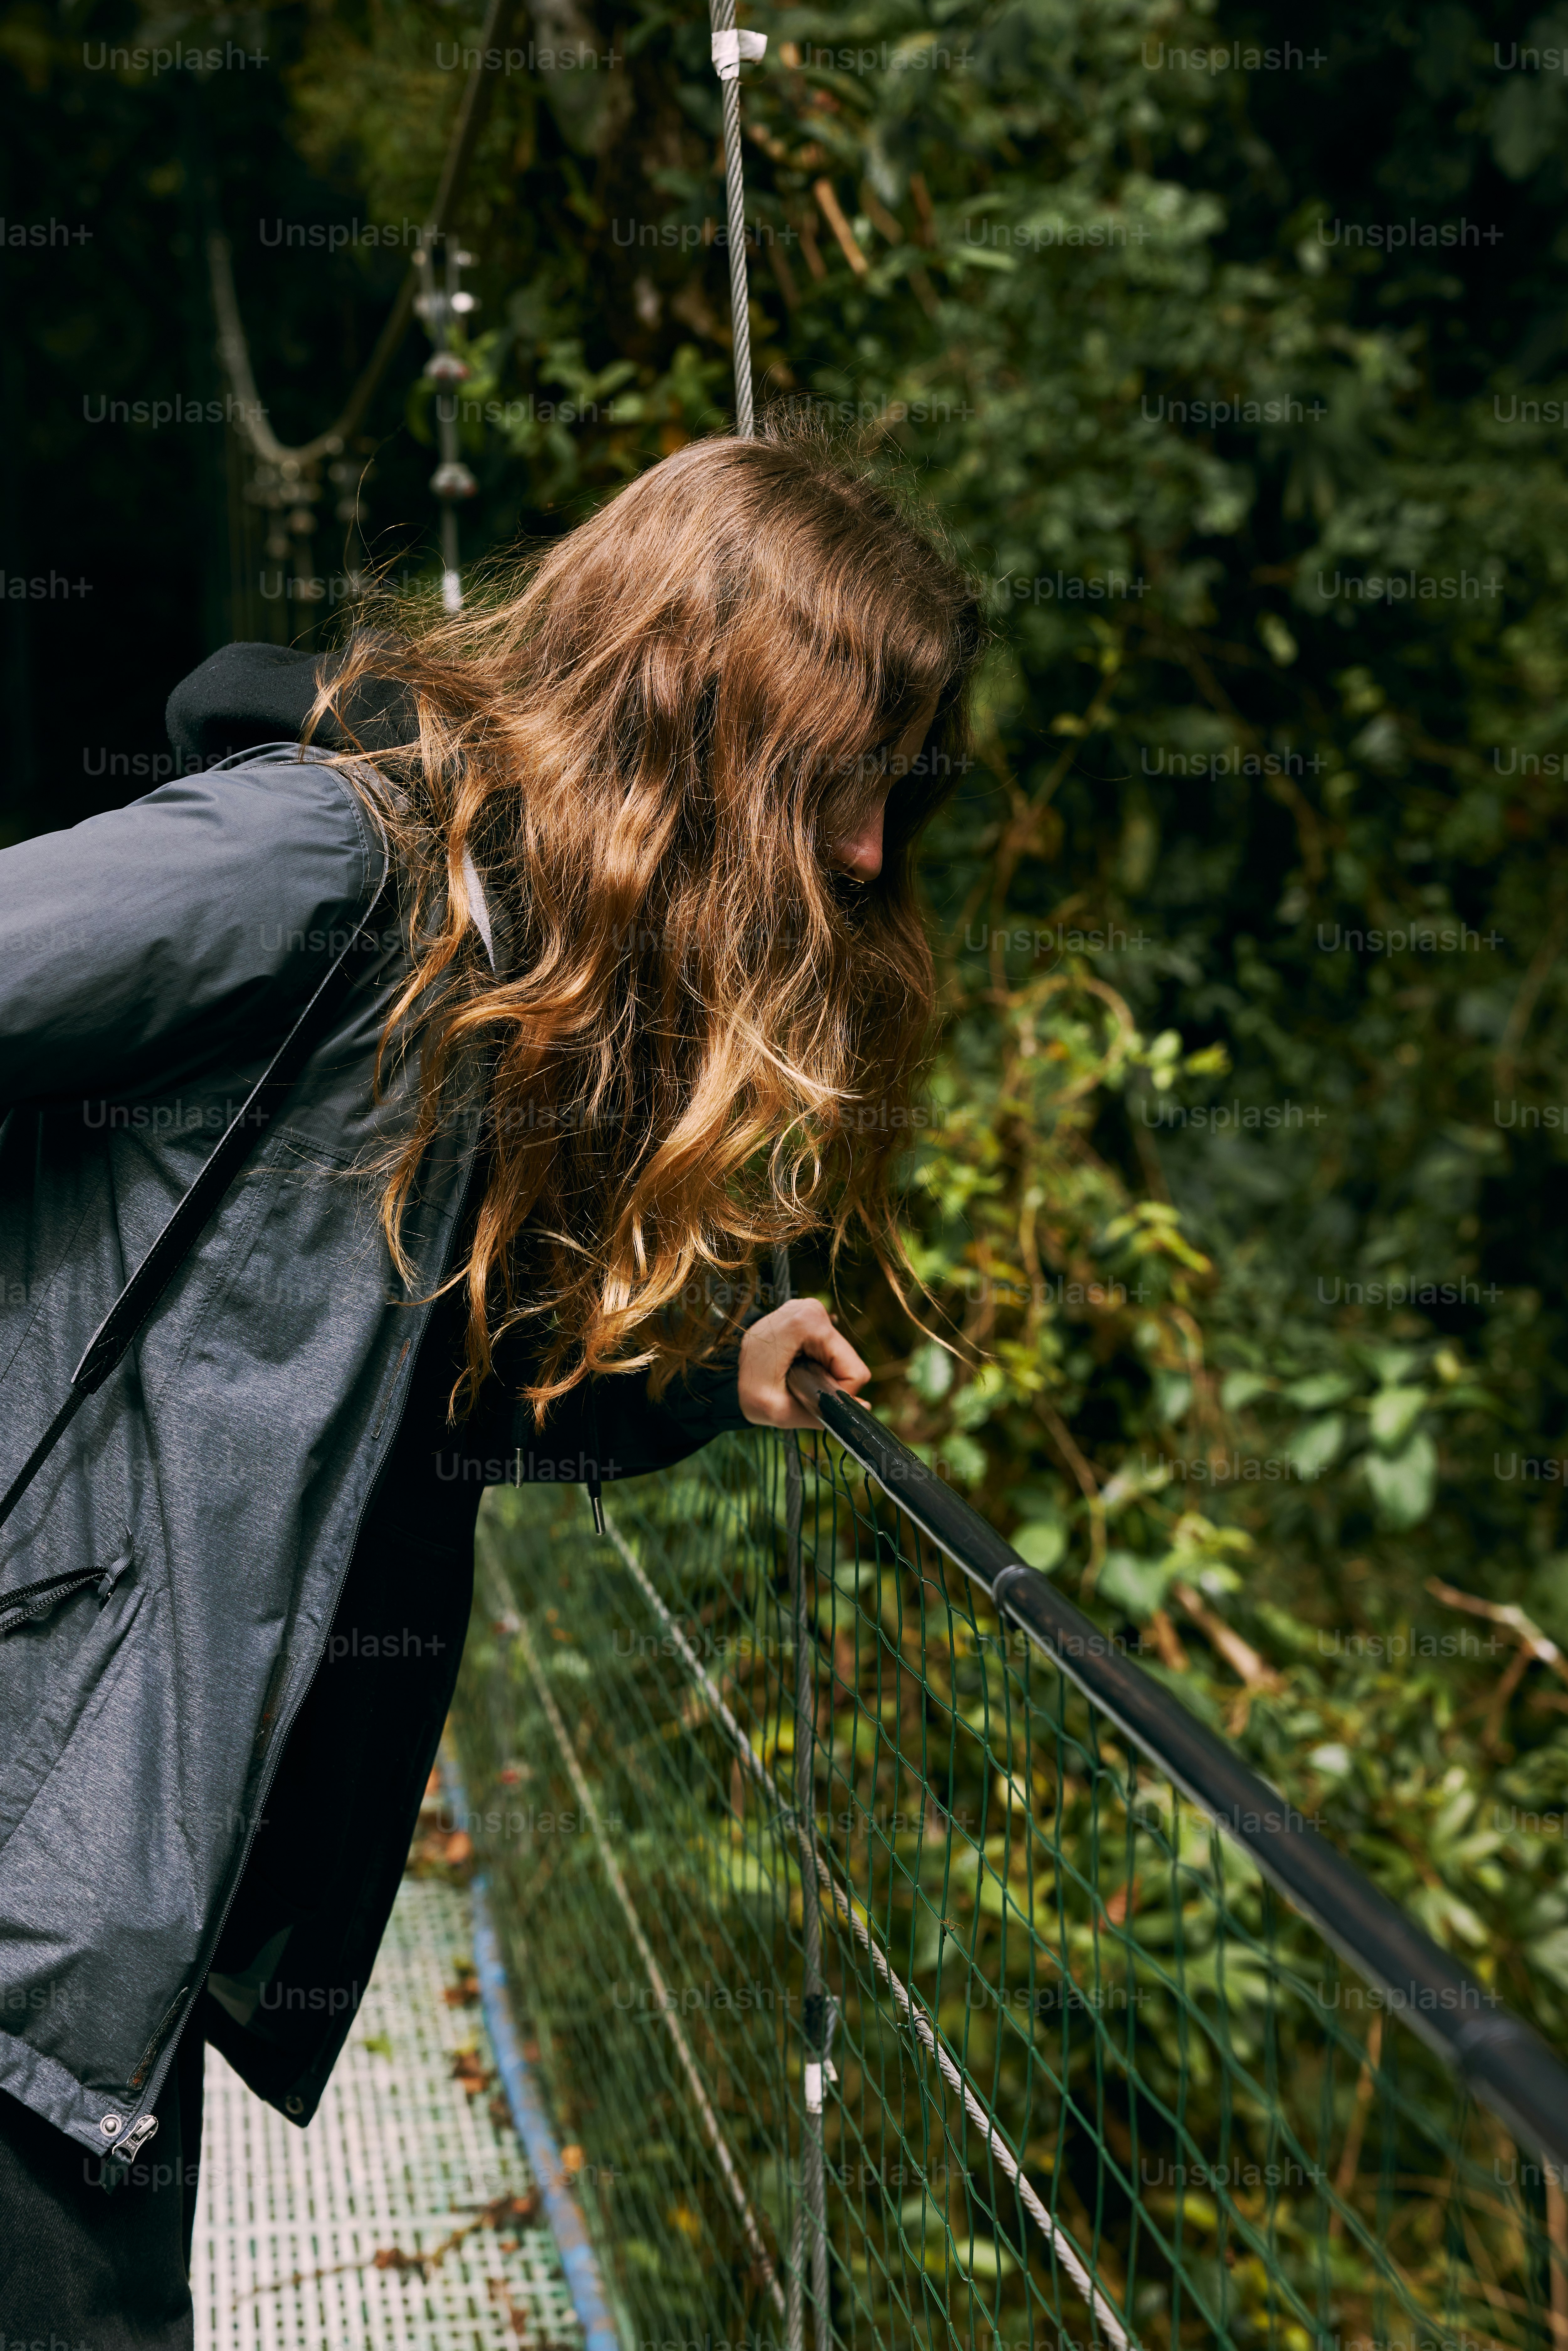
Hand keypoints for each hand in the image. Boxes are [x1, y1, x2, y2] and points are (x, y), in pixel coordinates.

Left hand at [738, 1299, 870, 1429]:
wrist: (722, 1373)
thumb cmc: (746, 1389)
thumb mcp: (780, 1411)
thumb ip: (823, 1413)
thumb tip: (865, 1409)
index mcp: (808, 1323)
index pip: (854, 1371)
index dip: (838, 1393)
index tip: (810, 1396)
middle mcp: (812, 1309)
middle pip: (848, 1361)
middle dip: (829, 1381)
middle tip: (799, 1386)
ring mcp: (810, 1310)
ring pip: (840, 1356)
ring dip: (822, 1373)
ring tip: (794, 1376)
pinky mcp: (808, 1316)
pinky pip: (829, 1348)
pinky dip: (817, 1363)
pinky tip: (795, 1366)